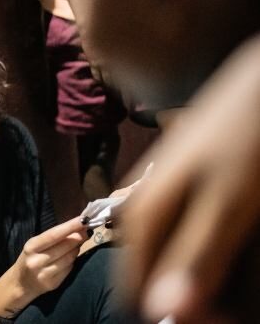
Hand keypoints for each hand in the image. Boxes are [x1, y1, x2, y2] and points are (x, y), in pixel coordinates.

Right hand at [0, 217, 86, 314]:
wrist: (20, 284)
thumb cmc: (29, 258)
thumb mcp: (35, 245)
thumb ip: (53, 238)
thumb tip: (77, 228)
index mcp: (31, 247)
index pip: (54, 234)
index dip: (70, 227)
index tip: (83, 220)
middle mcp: (37, 261)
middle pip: (64, 246)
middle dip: (78, 237)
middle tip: (87, 229)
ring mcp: (45, 274)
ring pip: (69, 258)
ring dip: (77, 249)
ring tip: (79, 242)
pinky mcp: (53, 284)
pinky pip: (69, 269)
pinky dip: (73, 261)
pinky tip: (72, 257)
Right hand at [118, 36, 259, 322]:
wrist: (257, 84)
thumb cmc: (244, 137)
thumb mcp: (226, 205)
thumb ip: (194, 258)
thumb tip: (162, 312)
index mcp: (141, 219)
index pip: (137, 295)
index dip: (181, 313)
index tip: (228, 312)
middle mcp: (142, 214)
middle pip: (158, 280)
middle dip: (199, 295)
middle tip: (245, 288)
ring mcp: (161, 203)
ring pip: (178, 263)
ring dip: (214, 277)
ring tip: (246, 259)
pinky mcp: (182, 197)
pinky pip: (192, 243)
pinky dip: (220, 254)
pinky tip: (241, 239)